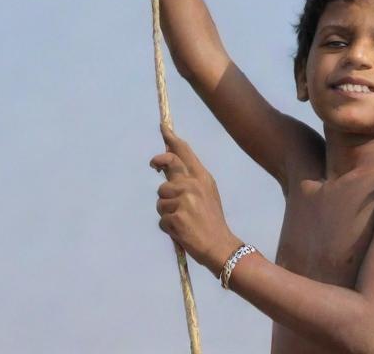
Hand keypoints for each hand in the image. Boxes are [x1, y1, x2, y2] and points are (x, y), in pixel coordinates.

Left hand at [151, 124, 238, 274]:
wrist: (219, 245)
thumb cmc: (212, 220)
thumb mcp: (207, 193)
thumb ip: (190, 180)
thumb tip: (169, 168)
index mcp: (202, 177)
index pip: (185, 152)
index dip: (172, 138)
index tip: (163, 127)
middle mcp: (193, 184)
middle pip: (169, 165)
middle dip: (159, 162)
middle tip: (154, 164)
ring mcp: (184, 200)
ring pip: (161, 198)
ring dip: (166, 210)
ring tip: (181, 219)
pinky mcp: (176, 217)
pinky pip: (161, 219)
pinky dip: (168, 227)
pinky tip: (181, 231)